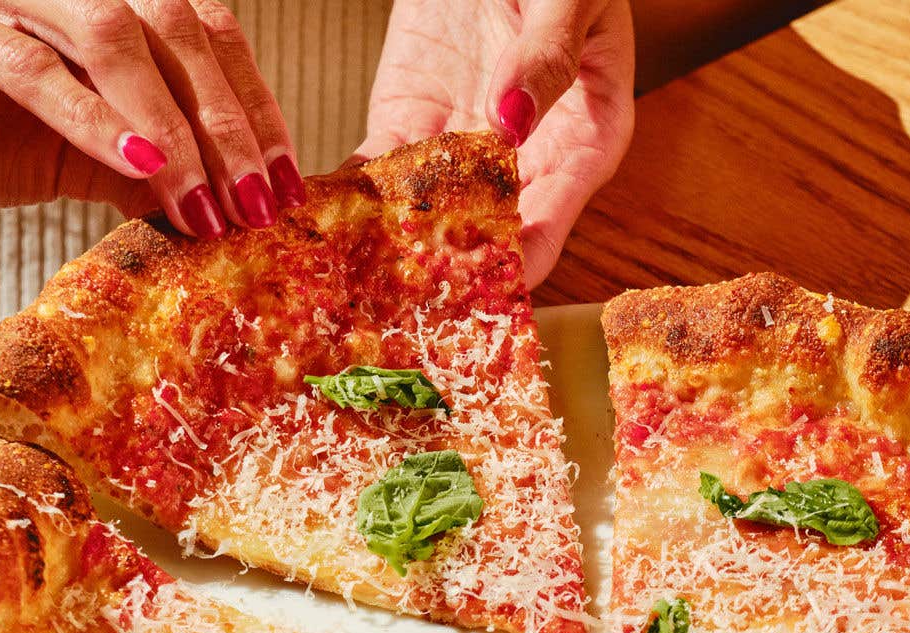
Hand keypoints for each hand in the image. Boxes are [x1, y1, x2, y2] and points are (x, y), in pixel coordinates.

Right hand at [0, 0, 305, 233]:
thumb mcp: (75, 159)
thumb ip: (146, 169)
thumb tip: (230, 209)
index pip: (204, 31)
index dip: (253, 102)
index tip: (286, 182)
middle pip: (173, 25)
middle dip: (226, 120)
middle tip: (257, 201)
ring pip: (111, 35)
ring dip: (169, 125)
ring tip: (206, 199)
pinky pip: (28, 65)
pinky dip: (90, 118)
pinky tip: (138, 172)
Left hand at [355, 0, 634, 286]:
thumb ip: (549, 57)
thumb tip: (514, 124)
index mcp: (586, 139)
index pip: (556, 215)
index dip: (525, 258)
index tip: (492, 289)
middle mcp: (526, 158)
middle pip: (489, 231)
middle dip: (449, 268)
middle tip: (408, 299)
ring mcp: (464, 141)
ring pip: (428, 210)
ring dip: (391, 245)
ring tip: (354, 278)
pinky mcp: (410, 119)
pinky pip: (381, 168)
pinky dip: (353, 197)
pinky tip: (323, 222)